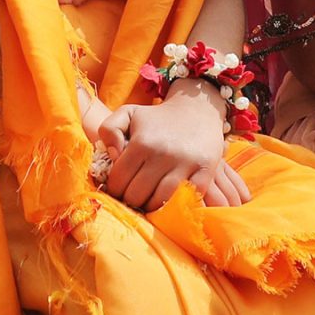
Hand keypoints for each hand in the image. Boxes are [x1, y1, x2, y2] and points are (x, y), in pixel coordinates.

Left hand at [94, 90, 251, 212]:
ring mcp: (185, 164)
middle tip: (133, 197)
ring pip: (160, 201)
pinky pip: (188, 199)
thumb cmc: (157, 117)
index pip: (118, 181)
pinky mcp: (205, 171)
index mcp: (141, 143)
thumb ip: (108, 130)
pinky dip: (178, 204)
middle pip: (136, 196)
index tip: (119, 190)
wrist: (197, 108)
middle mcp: (162, 154)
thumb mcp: (127, 113)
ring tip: (149, 200)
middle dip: (130, 201)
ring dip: (151, 206)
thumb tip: (112, 156)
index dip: (114, 191)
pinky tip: (170, 199)